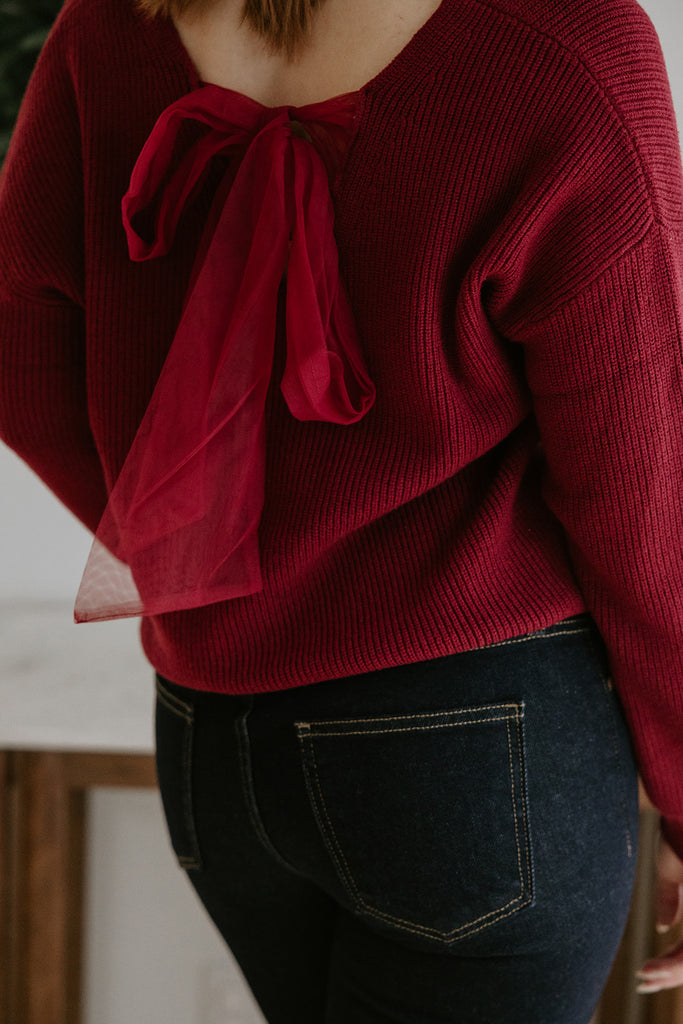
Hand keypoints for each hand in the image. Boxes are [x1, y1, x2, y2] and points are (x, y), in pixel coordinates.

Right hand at [636, 830, 682, 993]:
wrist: (682, 804)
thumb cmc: (679, 825)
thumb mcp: (671, 867)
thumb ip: (669, 896)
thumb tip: (667, 926)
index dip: (671, 963)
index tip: (645, 972)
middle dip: (671, 974)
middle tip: (644, 980)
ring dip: (672, 973)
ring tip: (647, 977)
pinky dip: (676, 964)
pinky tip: (655, 970)